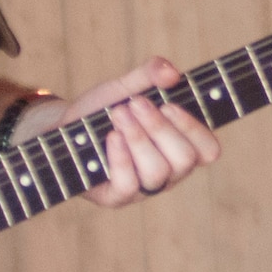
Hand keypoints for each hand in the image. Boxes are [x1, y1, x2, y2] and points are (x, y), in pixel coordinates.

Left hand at [26, 58, 219, 206]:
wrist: (63, 127)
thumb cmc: (102, 110)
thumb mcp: (125, 86)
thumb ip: (150, 75)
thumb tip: (172, 73)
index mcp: (180, 146)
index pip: (208, 150)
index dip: (194, 128)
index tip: (169, 104)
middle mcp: (168, 171)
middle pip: (184, 159)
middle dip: (159, 127)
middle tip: (135, 105)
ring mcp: (144, 187)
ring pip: (158, 171)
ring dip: (139, 138)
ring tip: (118, 115)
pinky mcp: (117, 198)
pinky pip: (129, 185)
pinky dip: (121, 157)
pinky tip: (111, 136)